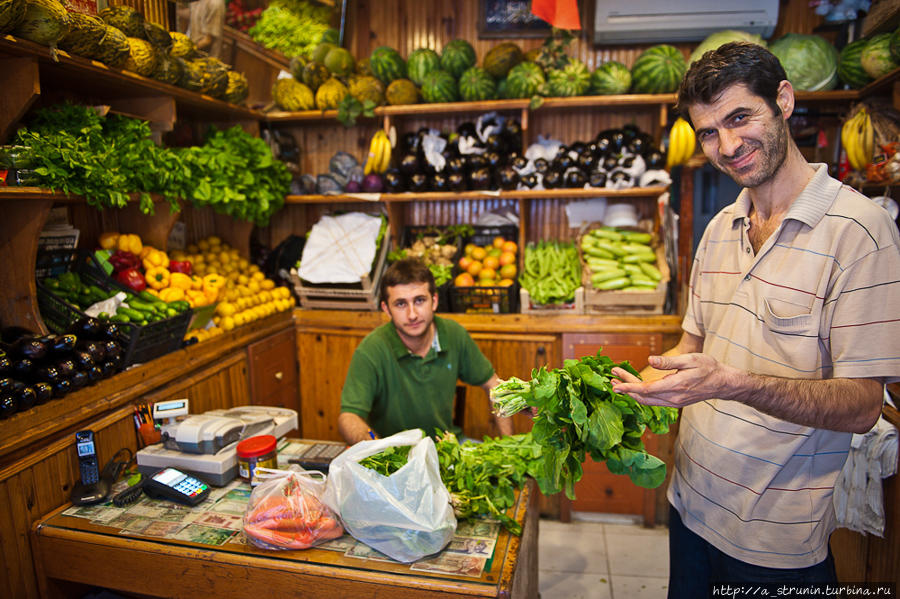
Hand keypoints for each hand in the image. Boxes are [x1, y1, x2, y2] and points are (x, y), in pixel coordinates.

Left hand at [611, 353, 736, 407]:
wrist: (723, 383)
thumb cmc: (708, 368)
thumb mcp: (690, 359)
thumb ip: (669, 362)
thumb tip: (650, 359)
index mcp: (676, 386)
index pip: (647, 389)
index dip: (630, 387)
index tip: (616, 384)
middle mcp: (673, 398)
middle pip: (643, 396)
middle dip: (626, 388)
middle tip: (612, 378)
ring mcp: (673, 402)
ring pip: (647, 401)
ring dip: (631, 392)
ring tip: (617, 383)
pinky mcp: (674, 402)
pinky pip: (653, 401)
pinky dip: (641, 394)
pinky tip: (633, 387)